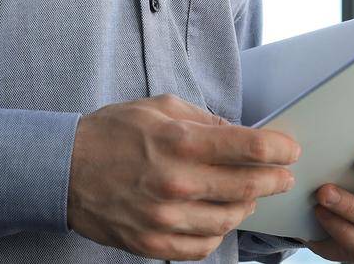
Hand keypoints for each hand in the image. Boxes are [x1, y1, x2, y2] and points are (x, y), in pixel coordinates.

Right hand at [67, 93, 300, 260]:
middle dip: (275, 179)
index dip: (280, 149)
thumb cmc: (112, 132)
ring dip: (248, 206)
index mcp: (180, 143)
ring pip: (231, 220)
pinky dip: (219, 232)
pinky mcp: (154, 243)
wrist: (62, 170)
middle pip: (249, 188)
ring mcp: (166, 219)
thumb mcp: (159, 107)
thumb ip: (203, 119)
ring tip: (249, 195)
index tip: (291, 149)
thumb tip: (238, 133)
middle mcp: (177, 183)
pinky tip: (218, 217)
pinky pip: (204, 246)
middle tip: (283, 174)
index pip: (250, 149)